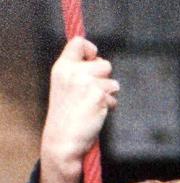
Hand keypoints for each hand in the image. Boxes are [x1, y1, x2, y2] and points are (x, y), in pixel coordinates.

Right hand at [39, 37, 119, 182]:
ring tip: (92, 105)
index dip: (91, 49)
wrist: (63, 140)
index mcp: (61, 68)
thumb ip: (79, 72)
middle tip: (91, 94)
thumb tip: (100, 60)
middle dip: (104, 78)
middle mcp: (72, 72)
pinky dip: (109, 106)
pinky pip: (114, 96)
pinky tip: (96, 114)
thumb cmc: (67, 116)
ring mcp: (86, 83)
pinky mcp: (98, 95)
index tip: (92, 60)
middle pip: (104, 63)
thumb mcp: (67, 87)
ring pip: (112, 81)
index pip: (79, 42)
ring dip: (108, 94)